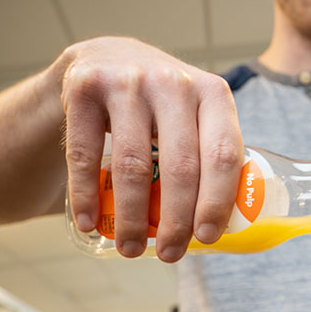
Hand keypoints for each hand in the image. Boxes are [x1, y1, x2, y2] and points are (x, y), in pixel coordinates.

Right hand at [59, 36, 243, 261]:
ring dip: (131, 217)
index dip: (216, 201)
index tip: (207, 237)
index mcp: (212, 93)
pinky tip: (90, 223)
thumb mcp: (195, 114)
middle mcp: (173, 83)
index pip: (223, 153)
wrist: (105, 57)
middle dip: (176, 220)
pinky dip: (86, 195)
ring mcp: (127, 81)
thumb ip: (210, 154)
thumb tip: (226, 225)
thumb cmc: (161, 104)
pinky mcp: (84, 88)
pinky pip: (85, 154)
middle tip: (170, 254)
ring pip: (133, 164)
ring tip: (130, 249)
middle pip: (180, 166)